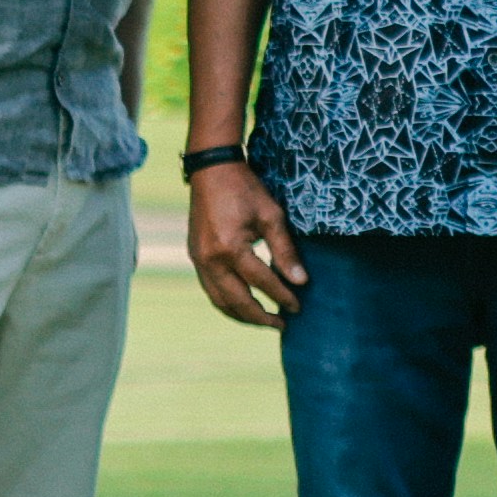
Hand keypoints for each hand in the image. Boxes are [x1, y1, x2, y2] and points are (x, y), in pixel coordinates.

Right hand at [189, 160, 306, 325]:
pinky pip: (211, 290)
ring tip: (265, 321)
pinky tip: (244, 306)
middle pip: (237, 300)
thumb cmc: (245, 190)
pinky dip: (228, 303)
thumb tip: (301, 281)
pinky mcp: (195, 257)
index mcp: (230, 248)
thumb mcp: (272, 216)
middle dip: (260, 317)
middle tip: (283, 325)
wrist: (212, 171)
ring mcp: (198, 260)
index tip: (299, 307)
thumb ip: (285, 251)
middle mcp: (209, 259)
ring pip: (219, 301)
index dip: (282, 296)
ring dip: (242, 315)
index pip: (261, 282)